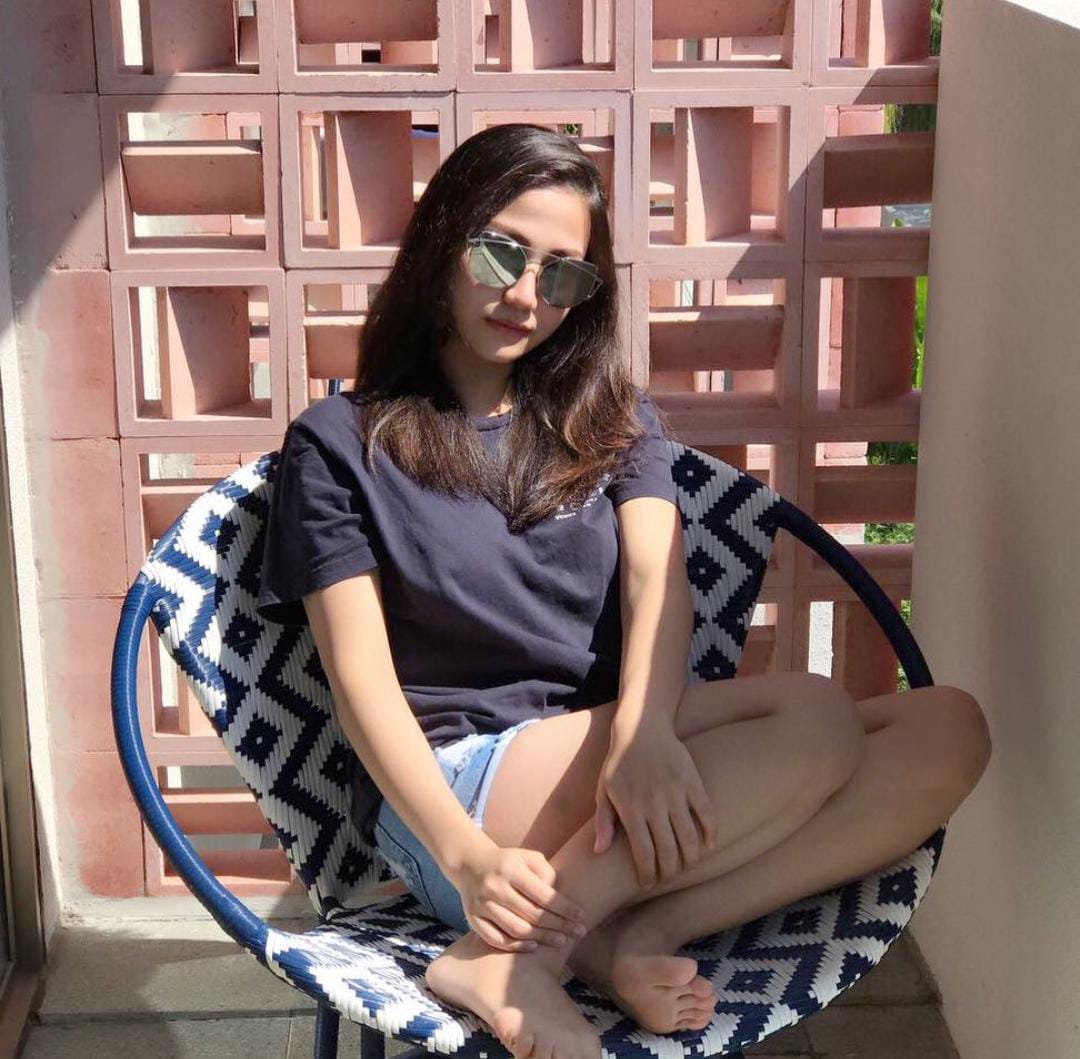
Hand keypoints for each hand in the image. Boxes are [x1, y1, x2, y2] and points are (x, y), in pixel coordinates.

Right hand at [444, 833, 587, 952]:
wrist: (470, 864)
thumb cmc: (508, 862)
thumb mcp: (527, 857)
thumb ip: (546, 873)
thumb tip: (559, 897)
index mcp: (510, 869)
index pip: (543, 895)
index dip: (565, 909)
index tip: (581, 917)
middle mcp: (494, 887)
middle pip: (532, 915)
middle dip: (559, 926)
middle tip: (578, 933)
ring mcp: (481, 904)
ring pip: (516, 929)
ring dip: (542, 938)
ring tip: (561, 940)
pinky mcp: (472, 919)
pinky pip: (496, 939)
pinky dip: (516, 946)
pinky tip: (533, 945)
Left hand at [593, 719, 717, 888]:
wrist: (641, 728)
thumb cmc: (619, 762)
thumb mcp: (603, 789)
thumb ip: (603, 821)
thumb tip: (599, 851)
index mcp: (631, 809)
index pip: (643, 854)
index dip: (647, 875)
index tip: (648, 884)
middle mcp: (655, 805)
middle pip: (668, 852)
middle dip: (669, 872)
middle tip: (668, 877)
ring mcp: (676, 793)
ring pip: (690, 838)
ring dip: (691, 859)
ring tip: (687, 865)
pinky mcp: (693, 783)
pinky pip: (707, 814)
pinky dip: (711, 834)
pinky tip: (708, 845)